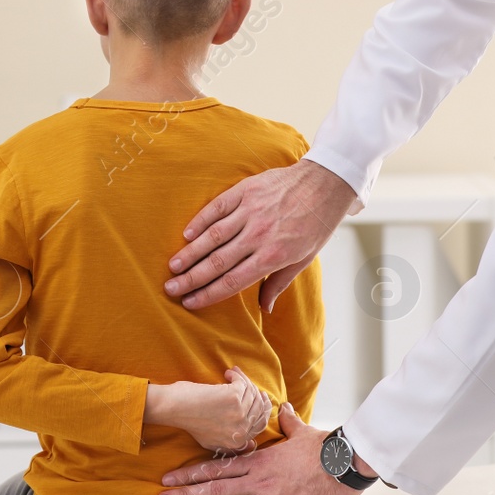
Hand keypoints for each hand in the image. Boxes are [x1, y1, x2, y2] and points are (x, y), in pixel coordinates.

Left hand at [144, 368, 271, 452]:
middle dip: (254, 391)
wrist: (174, 408)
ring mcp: (239, 415)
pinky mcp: (234, 398)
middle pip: (260, 407)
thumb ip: (231, 446)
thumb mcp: (211, 442)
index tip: (259, 395)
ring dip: (243, 380)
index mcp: (237, 442)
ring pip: (252, 392)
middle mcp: (241, 431)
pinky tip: (227, 373)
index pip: (261, 424)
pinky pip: (243, 383)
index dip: (262, 407)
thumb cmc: (190, 420)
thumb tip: (252, 444)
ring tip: (232, 375)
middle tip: (246, 382)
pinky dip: (237, 375)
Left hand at [155, 403, 363, 494]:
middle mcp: (258, 480)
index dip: (190, 473)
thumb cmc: (324, 449)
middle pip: (214, 488)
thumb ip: (287, 421)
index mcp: (259, 459)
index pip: (216, 466)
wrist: (346, 466)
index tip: (170, 478)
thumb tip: (283, 408)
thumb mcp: (301, 431)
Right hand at [166, 160, 356, 311]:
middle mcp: (258, 235)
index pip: (232, 281)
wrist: (324, 184)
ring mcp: (250, 211)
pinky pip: (217, 208)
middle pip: (217, 262)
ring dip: (190, 252)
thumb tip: (264, 310)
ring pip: (213, 236)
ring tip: (173, 266)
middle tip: (170, 288)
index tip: (190, 302)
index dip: (208, 294)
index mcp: (272, 256)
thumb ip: (278, 283)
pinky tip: (186, 234)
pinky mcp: (246, 191)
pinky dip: (200, 221)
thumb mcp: (303, 259)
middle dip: (191, 278)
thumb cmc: (315, 225)